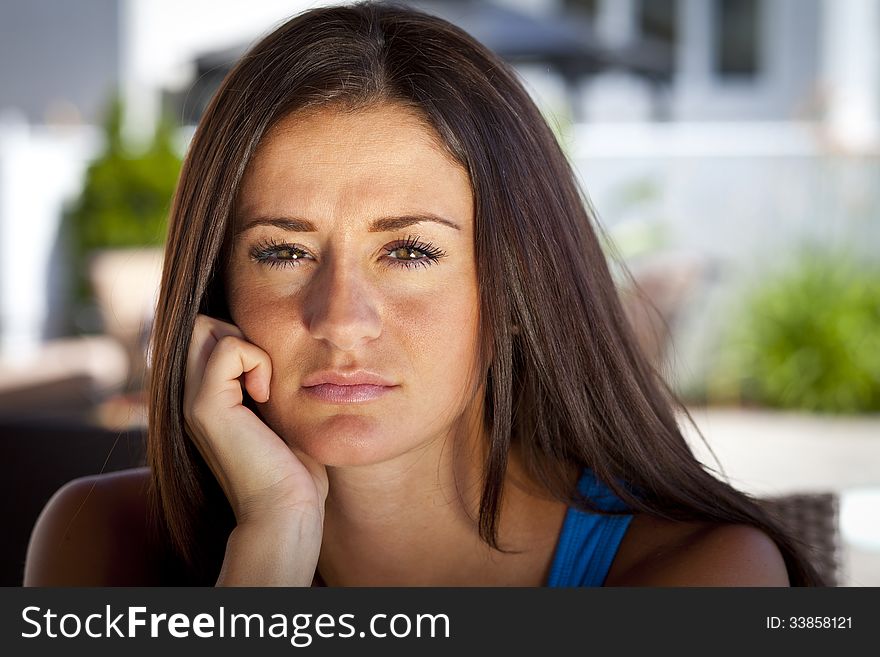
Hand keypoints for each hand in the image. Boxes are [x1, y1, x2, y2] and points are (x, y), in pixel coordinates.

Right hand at [183, 313, 327, 529]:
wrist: (285, 511)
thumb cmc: (294, 470)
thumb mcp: (278, 414)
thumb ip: (265, 383)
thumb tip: (278, 351)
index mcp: (205, 398)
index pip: (207, 334)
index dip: (242, 339)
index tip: (267, 378)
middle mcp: (189, 396)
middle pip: (201, 324)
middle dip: (239, 332)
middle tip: (264, 372)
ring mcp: (191, 400)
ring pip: (206, 326)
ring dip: (248, 344)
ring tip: (264, 386)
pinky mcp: (204, 406)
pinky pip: (228, 348)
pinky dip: (256, 360)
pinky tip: (264, 395)